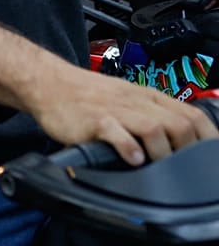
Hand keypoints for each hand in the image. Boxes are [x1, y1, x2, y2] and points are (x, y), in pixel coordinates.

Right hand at [28, 67, 218, 165]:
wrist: (48, 82)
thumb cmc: (86, 95)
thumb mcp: (125, 97)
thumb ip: (150, 114)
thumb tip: (176, 140)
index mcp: (147, 97)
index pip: (192, 115)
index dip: (207, 138)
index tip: (207, 158)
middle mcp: (135, 101)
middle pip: (179, 124)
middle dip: (187, 151)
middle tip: (181, 168)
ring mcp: (115, 109)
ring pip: (154, 128)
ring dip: (162, 152)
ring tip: (156, 166)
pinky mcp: (94, 120)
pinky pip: (117, 133)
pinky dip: (129, 149)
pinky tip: (132, 160)